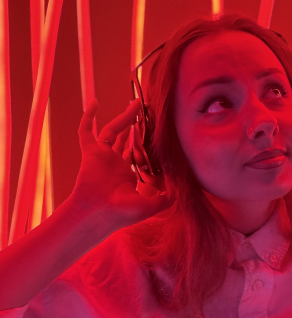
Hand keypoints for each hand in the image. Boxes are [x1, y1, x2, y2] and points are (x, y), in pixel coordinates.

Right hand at [71, 99, 172, 229]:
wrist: (99, 214)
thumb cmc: (121, 214)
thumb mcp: (150, 206)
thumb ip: (164, 199)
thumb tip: (179, 194)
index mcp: (126, 174)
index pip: (136, 152)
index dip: (144, 141)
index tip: (156, 130)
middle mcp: (113, 163)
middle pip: (124, 137)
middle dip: (134, 124)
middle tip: (145, 110)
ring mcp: (101, 156)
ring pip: (111, 130)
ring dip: (123, 117)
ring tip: (136, 103)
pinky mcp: (91, 153)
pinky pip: (86, 131)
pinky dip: (88, 117)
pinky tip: (95, 103)